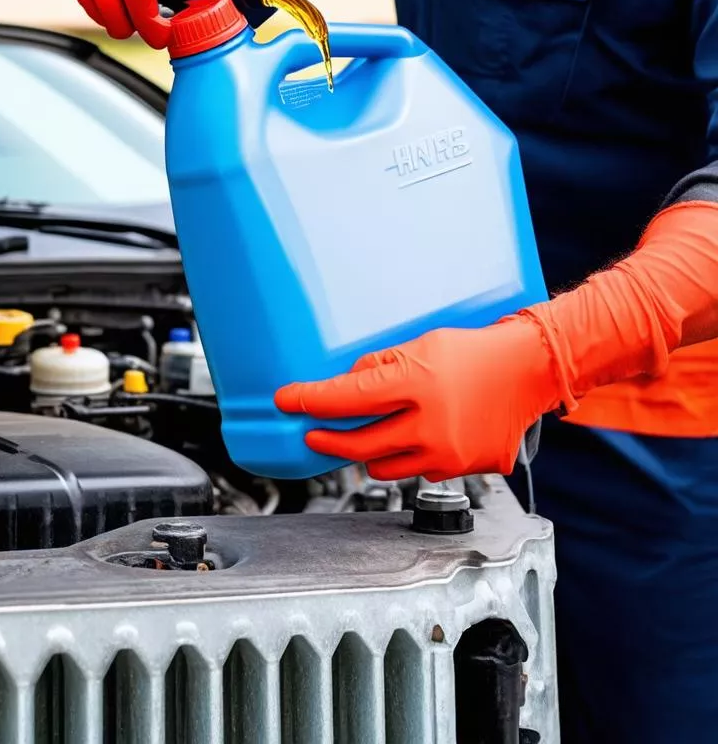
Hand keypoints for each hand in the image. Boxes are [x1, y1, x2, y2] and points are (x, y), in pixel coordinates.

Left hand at [274, 316, 562, 481]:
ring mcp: (449, 453)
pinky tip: (416, 437)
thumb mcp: (421, 344)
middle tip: (311, 432)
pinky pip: (419, 472)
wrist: (530, 371)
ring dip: (369, 450)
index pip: (348, 398)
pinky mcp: (465, 469)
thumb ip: (380, 366)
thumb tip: (343, 383)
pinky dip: (409, 456)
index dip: (310, 401)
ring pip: (383, 466)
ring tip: (371, 431)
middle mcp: (431, 425)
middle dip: (326, 439)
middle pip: (357, 445)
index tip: (286, 401)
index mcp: (417, 385)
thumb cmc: (476, 352)